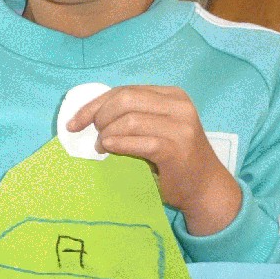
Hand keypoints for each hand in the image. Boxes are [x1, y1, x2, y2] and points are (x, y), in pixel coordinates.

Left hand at [68, 84, 241, 235]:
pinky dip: (117, 144)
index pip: (125, 90)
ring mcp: (180, 126)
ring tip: (103, 147)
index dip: (94, 104)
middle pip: (125, 99)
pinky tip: (109, 150)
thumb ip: (133, 115)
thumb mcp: (157, 128)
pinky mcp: (176, 148)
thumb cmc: (175, 160)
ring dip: (107, 133)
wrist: (205, 187)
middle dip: (99, 116)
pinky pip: (137, 141)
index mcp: (172, 96)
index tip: (74, 122)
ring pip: (129, 119)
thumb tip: (90, 115)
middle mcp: (179, 106)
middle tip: (94, 136)